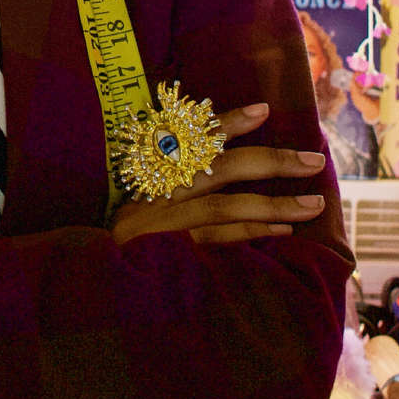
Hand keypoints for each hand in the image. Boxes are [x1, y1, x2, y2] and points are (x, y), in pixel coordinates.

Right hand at [109, 102, 326, 246]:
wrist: (86, 289)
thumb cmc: (118, 245)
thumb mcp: (137, 208)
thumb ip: (171, 188)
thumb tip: (220, 167)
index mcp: (147, 174)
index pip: (188, 139)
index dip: (225, 123)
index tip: (263, 109)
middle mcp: (154, 194)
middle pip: (218, 168)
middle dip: (270, 161)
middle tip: (313, 160)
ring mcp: (160, 225)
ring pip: (224, 205)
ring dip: (273, 203)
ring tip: (313, 203)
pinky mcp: (166, 254)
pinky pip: (217, 240)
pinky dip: (250, 232)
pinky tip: (283, 231)